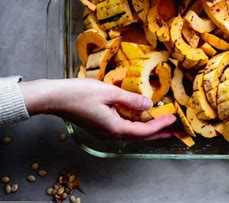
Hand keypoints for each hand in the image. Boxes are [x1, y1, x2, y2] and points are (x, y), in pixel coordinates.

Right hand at [20, 79, 175, 139]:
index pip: (144, 131)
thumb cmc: (79, 93)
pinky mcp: (99, 125)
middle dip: (158, 133)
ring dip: (147, 130)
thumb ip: (131, 99)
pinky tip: (139, 118)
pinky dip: (135, 124)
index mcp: (115, 128)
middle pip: (139, 136)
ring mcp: (104, 131)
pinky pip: (122, 128)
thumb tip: (149, 105)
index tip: (173, 118)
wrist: (54, 98)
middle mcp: (110, 133)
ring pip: (131, 133)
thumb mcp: (109, 92)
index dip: (160, 125)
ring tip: (161, 126)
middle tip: (174, 131)